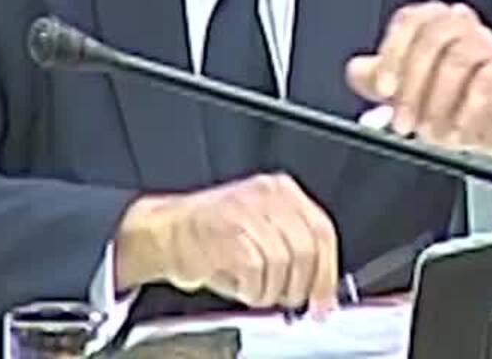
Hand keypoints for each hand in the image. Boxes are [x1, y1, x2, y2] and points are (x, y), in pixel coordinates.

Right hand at [115, 173, 339, 313]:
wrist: (164, 232)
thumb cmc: (213, 237)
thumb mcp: (261, 234)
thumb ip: (294, 254)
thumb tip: (320, 292)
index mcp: (282, 191)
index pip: (322, 231)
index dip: (327, 273)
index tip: (324, 300)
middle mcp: (266, 194)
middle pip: (305, 249)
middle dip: (299, 287)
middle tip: (287, 301)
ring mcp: (245, 209)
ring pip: (281, 262)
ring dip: (271, 290)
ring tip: (257, 292)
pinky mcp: (224, 229)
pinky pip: (254, 270)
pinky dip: (251, 290)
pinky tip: (242, 288)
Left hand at [345, 0, 491, 171]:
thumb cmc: (451, 96)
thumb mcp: (408, 87)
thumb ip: (379, 78)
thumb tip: (355, 71)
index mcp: (430, 21)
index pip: (409, 22)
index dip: (392, 54)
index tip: (383, 89)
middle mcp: (458, 24)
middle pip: (431, 40)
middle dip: (412, 88)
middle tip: (403, 124)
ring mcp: (485, 44)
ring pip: (457, 60)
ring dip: (438, 103)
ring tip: (431, 133)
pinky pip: (486, 83)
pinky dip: (467, 112)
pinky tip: (456, 131)